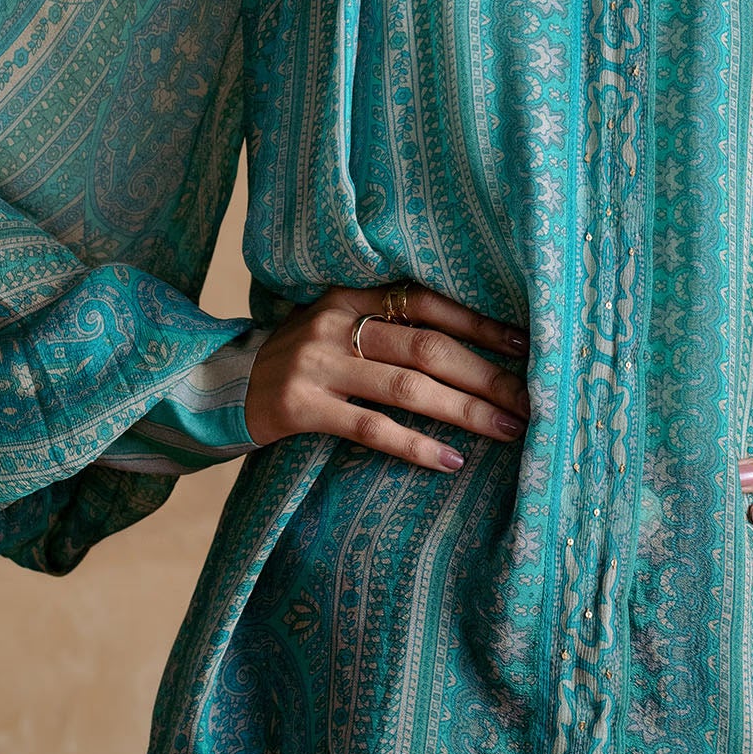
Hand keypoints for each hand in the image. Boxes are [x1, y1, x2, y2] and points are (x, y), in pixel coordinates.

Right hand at [244, 281, 531, 471]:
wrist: (222, 384)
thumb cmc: (302, 357)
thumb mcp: (340, 324)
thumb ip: (390, 324)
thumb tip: (471, 345)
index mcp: (353, 292)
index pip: (430, 302)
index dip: (480, 323)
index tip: (526, 345)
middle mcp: (337, 321)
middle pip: (428, 347)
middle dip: (486, 375)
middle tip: (530, 400)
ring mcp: (318, 365)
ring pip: (408, 388)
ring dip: (465, 411)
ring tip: (508, 430)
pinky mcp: (301, 408)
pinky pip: (371, 429)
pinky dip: (416, 445)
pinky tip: (451, 461)